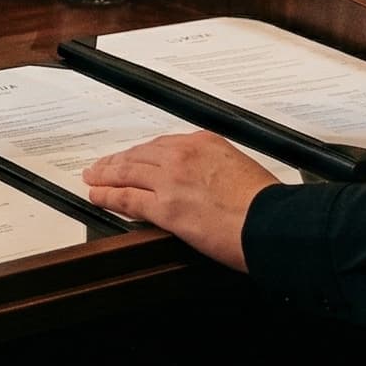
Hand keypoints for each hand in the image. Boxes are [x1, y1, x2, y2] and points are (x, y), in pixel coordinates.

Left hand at [82, 131, 279, 271]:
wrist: (272, 223)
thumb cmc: (266, 204)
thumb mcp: (240, 170)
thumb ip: (215, 170)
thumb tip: (204, 184)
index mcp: (204, 143)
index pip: (161, 145)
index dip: (141, 153)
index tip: (132, 157)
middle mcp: (184, 155)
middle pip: (140, 155)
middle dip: (117, 161)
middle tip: (102, 166)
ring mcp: (171, 180)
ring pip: (127, 173)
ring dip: (105, 175)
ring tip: (93, 179)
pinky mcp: (165, 207)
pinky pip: (126, 198)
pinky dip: (107, 195)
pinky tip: (97, 196)